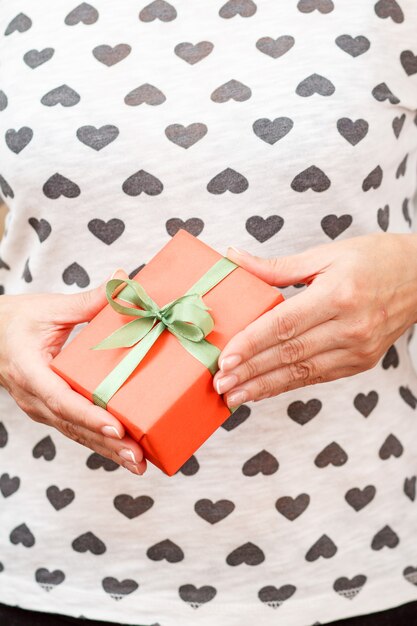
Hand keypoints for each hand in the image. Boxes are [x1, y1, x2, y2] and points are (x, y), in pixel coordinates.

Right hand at [0, 269, 146, 474]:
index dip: (89, 415)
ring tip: (138, 463)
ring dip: (105, 450)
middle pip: (72, 425)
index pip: (61, 398)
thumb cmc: (14, 320)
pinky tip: (121, 453)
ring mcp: (39, 408)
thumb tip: (121, 279)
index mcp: (29, 371)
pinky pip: (73, 429)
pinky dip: (97, 442)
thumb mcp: (49, 308)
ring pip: (74, 433)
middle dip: (106, 444)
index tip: (116, 427)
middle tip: (139, 458)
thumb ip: (87, 300)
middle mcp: (33, 397)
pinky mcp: (48, 410)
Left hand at [213, 232, 416, 407]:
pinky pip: (317, 377)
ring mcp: (358, 349)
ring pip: (302, 372)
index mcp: (338, 295)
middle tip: (219, 383)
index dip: (252, 343)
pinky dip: (287, 385)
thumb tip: (233, 257)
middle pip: (290, 353)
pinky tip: (263, 391)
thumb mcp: (325, 254)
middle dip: (251, 371)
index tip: (225, 357)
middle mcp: (350, 327)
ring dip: (264, 386)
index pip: (285, 324)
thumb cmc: (372, 259)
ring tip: (233, 396)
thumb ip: (276, 266)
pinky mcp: (361, 363)